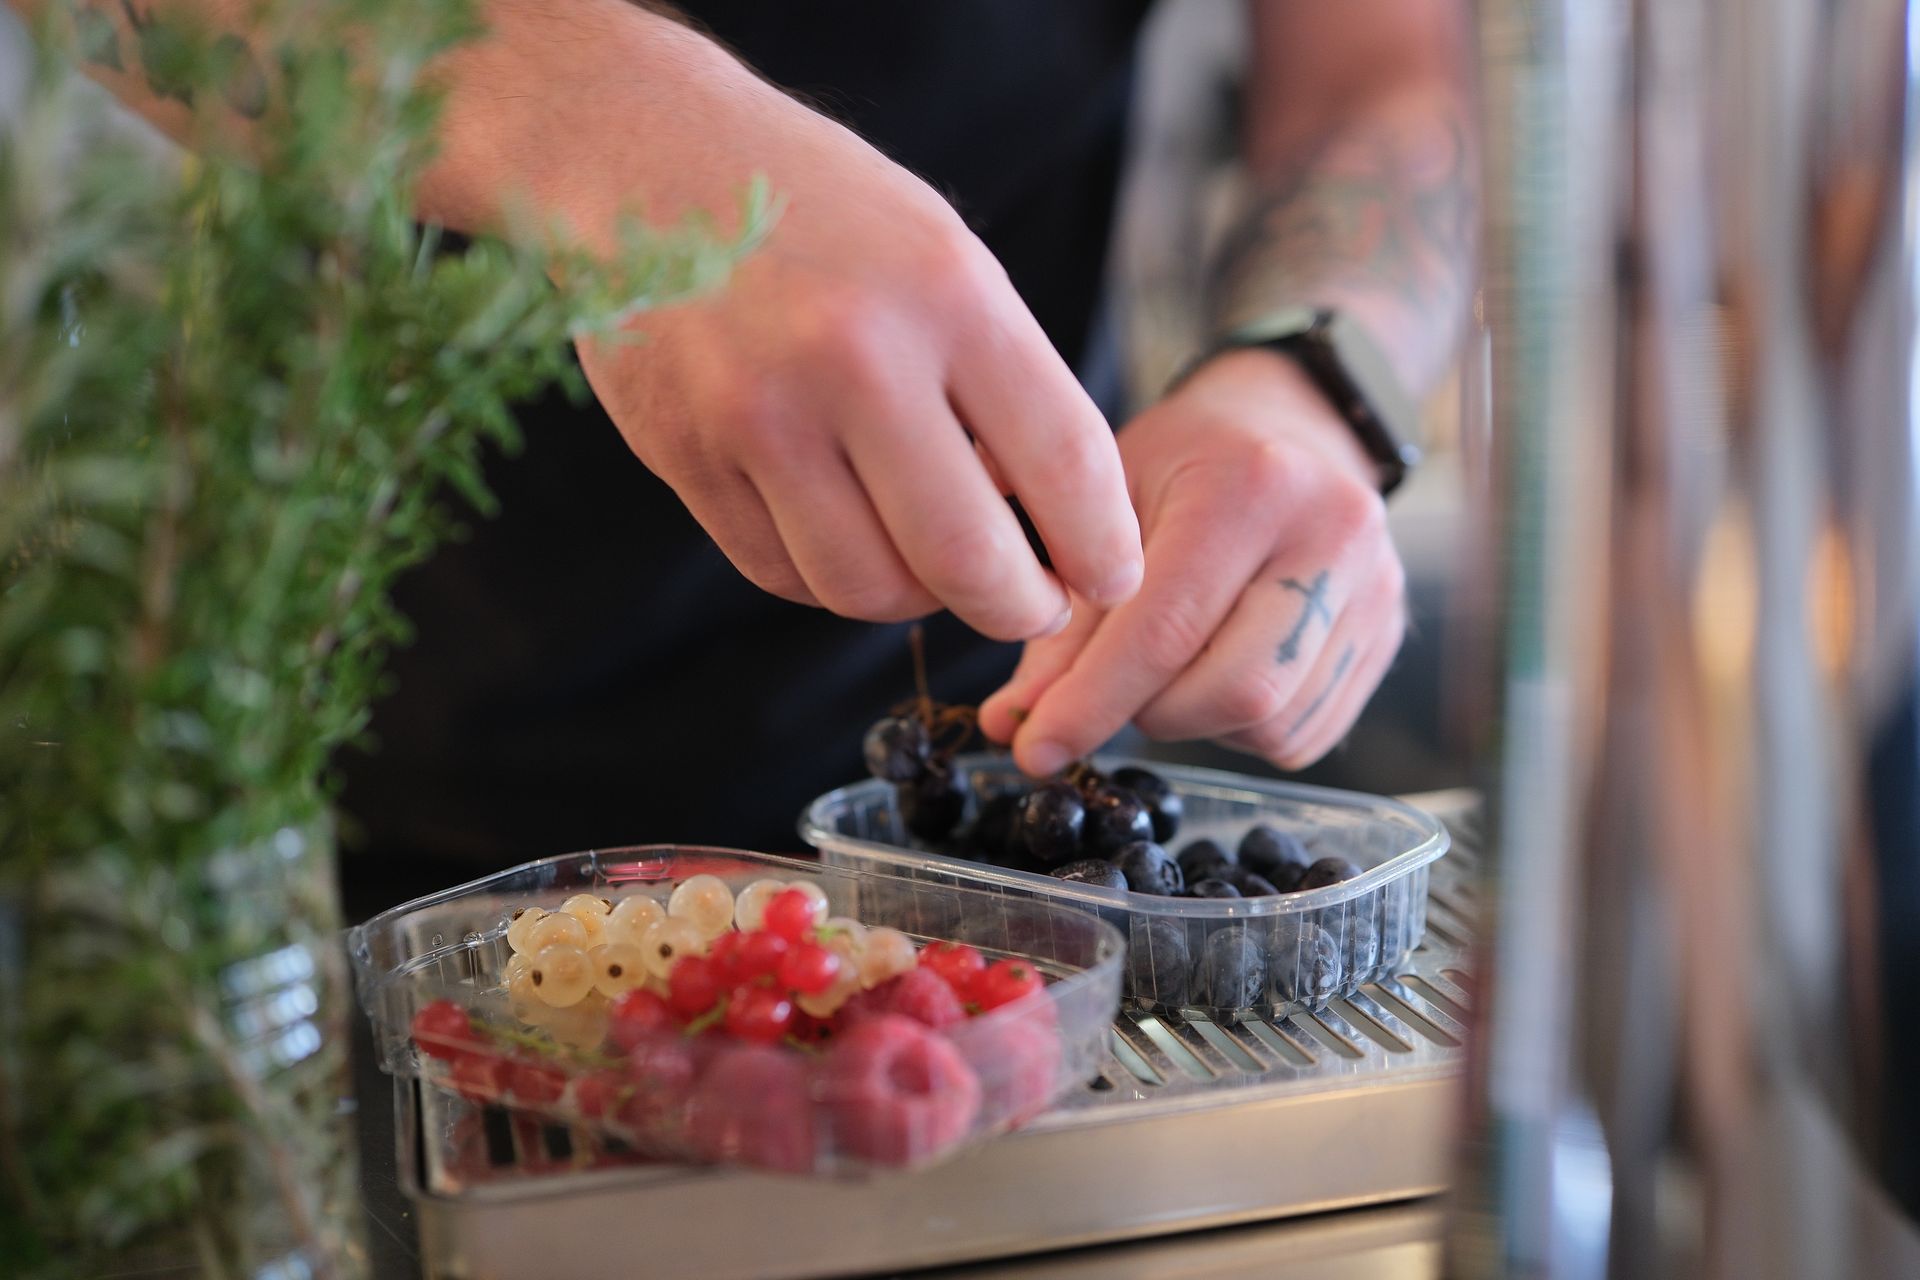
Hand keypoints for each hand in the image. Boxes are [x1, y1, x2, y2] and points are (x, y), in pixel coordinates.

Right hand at [490, 15, 1142, 640]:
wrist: (644, 157)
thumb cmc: (824, 216)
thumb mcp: (943, 257)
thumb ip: (1004, 384)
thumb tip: (1058, 528)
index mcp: (946, 293)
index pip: (1063, 464)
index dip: (1103, 551)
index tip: (1112, 578)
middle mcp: (852, 356)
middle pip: (965, 560)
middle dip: (1020, 605)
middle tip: (1033, 603)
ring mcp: (757, 413)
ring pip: (867, 588)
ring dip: (918, 598)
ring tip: (932, 560)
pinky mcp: (685, 456)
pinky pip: (782, 574)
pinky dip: (830, 576)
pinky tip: (848, 531)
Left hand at [979, 349, 1407, 771]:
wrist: (1291, 420)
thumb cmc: (1187, 458)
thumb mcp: (1109, 500)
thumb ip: (1060, 615)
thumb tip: (1013, 725)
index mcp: (1253, 485)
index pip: (1165, 628)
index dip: (1090, 704)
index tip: (1032, 748)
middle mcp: (1333, 536)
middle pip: (1235, 691)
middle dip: (1148, 716)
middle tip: (1106, 692)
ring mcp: (1376, 589)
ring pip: (1271, 724)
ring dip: (1195, 724)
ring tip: (1165, 668)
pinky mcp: (1388, 635)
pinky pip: (1304, 734)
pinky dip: (1241, 729)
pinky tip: (1216, 672)